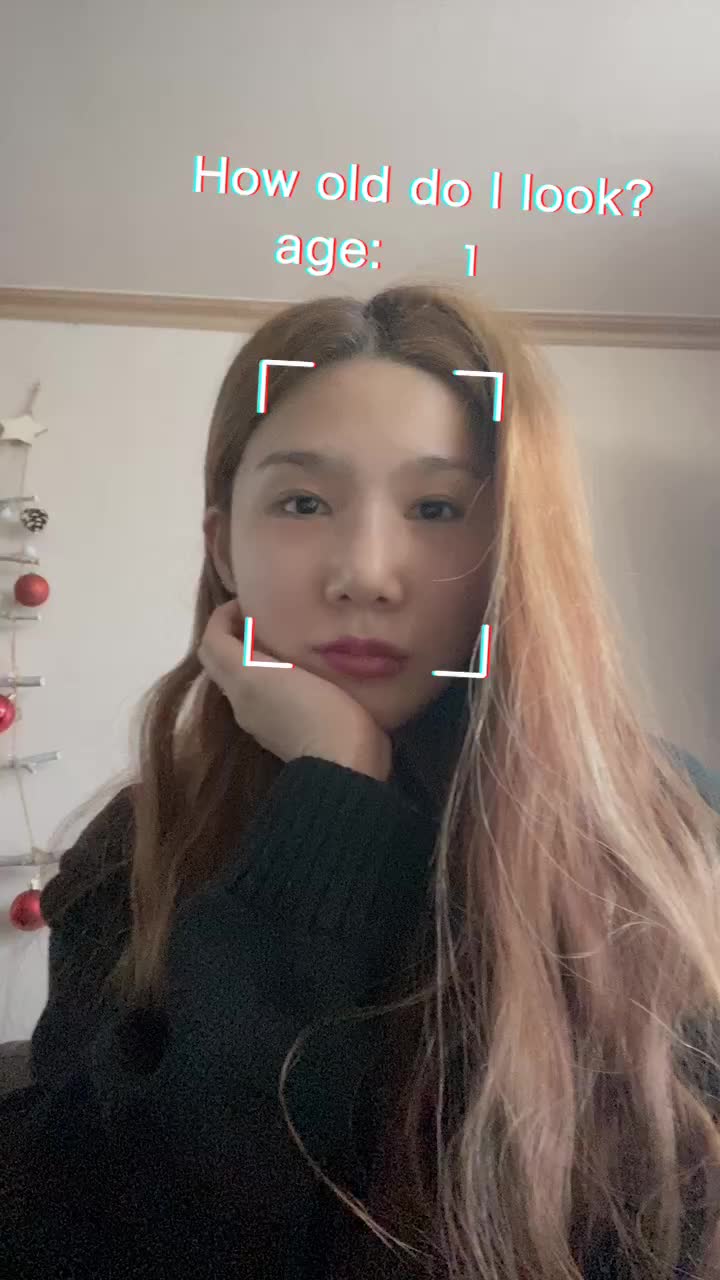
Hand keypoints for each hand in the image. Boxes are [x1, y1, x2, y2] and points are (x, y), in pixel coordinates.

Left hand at [197, 600, 391, 779]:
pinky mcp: (291, 734)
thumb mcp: (263, 675)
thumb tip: (239, 623)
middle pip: (228, 661)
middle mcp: (244, 705)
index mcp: (239, 686)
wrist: (346, 765)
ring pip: (250, 678)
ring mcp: (268, 723)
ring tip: (292, 635)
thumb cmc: (312, 711)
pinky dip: (278, 676)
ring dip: (260, 655)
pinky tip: (308, 668)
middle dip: (239, 633)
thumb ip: (239, 650)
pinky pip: (274, 695)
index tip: (249, 599)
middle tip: (269, 613)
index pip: (212, 643)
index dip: (222, 615)